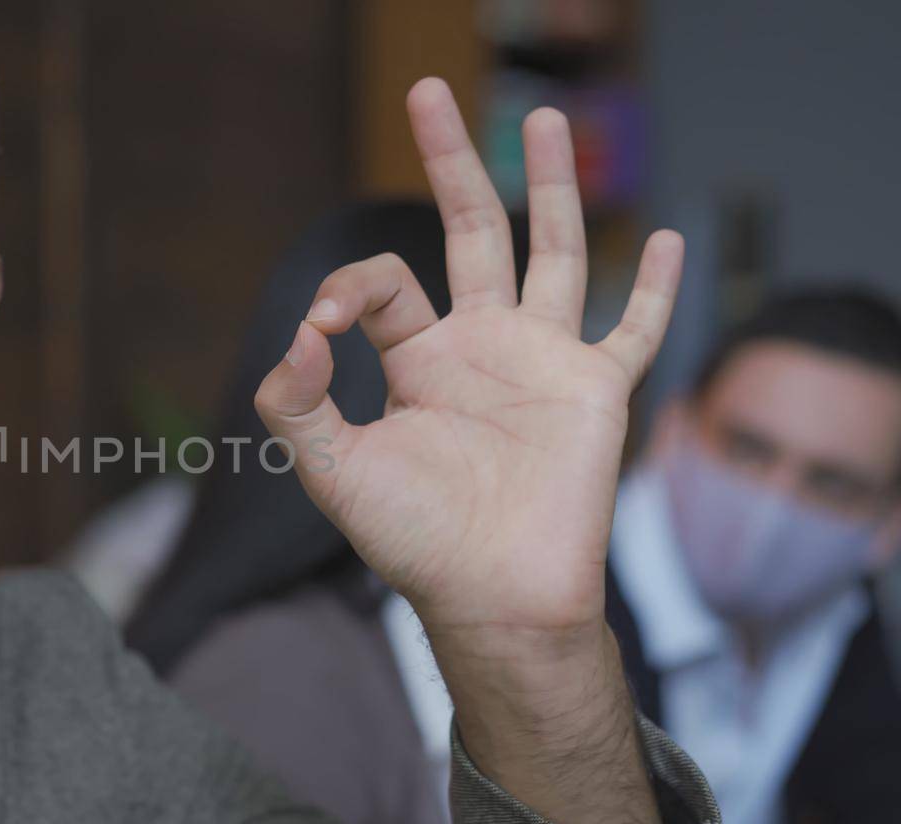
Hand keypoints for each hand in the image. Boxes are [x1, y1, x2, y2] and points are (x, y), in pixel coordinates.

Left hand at [254, 77, 682, 823]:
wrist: (491, 599)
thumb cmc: (413, 543)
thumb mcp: (333, 472)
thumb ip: (295, 407)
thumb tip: (288, 341)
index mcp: (416, 360)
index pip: (381, 285)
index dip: (345, 287)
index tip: (318, 327)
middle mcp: (480, 348)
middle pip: (470, 230)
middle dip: (450, 163)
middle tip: (429, 92)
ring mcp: (542, 363)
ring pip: (552, 252)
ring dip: (552, 186)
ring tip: (544, 118)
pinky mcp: (597, 392)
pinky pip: (632, 330)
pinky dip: (652, 290)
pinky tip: (668, 240)